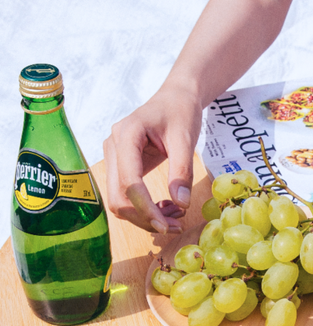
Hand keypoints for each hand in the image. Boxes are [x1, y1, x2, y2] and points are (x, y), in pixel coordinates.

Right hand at [103, 86, 201, 232]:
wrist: (174, 99)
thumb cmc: (180, 113)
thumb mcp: (186, 139)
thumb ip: (182, 171)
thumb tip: (181, 204)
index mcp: (126, 135)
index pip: (130, 182)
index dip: (146, 208)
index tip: (166, 225)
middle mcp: (113, 146)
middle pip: (119, 197)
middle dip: (145, 218)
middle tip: (175, 226)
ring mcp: (114, 157)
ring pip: (120, 201)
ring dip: (145, 216)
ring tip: (175, 217)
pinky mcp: (121, 166)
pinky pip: (126, 195)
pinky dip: (145, 209)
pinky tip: (167, 208)